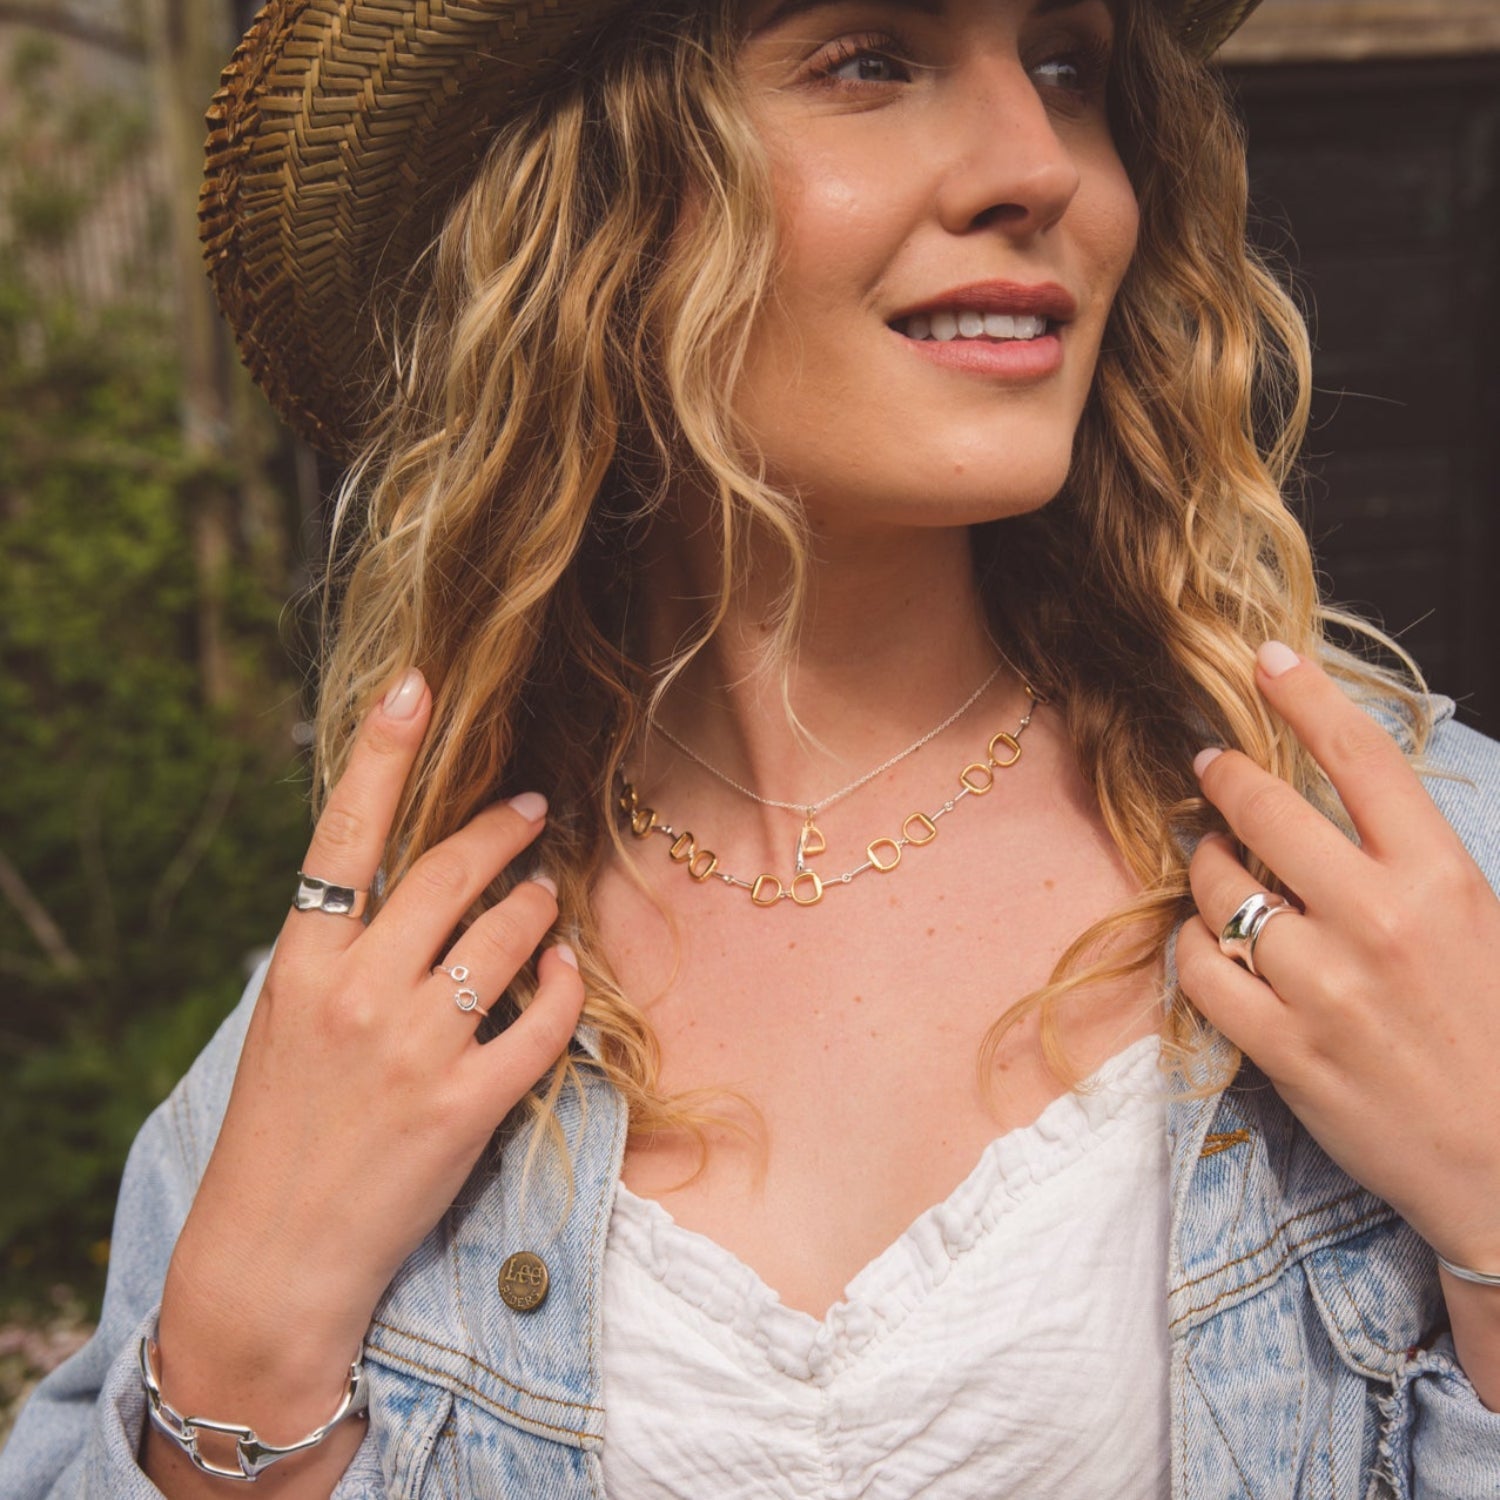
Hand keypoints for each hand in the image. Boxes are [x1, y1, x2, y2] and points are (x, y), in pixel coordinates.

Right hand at [153, 668, 584, 1455]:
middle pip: (450, 870)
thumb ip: (342, 950)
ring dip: (540, 902)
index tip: (420, 683)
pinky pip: (542, 1019)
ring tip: (547, 894)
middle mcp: (358, 991)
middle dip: (505, 828)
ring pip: (509, 932)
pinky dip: (565, 987)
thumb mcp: (288, 1023)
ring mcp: (414, 1047)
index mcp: (303, 962)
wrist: (272, 1259)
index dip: (386, 752)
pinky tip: (567, 975)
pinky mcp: (465, 1105)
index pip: (346, 833)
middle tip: (533, 810)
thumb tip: (404, 884)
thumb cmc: (280, 1133)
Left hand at [1178, 642, 1499, 1276]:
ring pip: (1218, 888)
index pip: (1363, 758)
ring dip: (1205, 868)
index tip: (1265, 659)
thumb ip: (1410, 861)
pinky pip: (1196, 970)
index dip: (1307, 696)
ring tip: (1218, 870)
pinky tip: (1208, 945)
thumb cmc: (1493, 1032)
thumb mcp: (1480, 923)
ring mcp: (1325, 986)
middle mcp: (1380, 920)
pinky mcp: (1283, 1048)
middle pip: (1267, 810)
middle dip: (1225, 777)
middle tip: (1210, 769)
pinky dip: (1190, 949)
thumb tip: (1335, 800)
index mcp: (1443, 878)